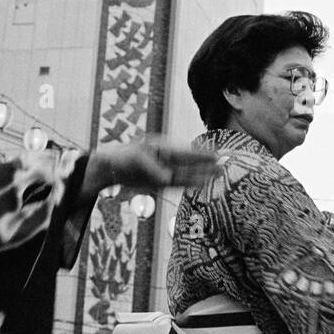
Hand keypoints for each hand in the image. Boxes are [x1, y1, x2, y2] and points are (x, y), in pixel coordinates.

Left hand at [89, 137, 220, 194]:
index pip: (186, 153)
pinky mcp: (160, 182)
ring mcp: (164, 171)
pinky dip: (189, 184)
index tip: (215, 156)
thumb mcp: (136, 160)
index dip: (201, 155)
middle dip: (206, 165)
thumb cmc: (123, 158)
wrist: (110, 168)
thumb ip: (153, 170)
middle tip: (223, 166)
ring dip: (201, 176)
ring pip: (187, 174)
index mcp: (163, 149)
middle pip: (190, 164)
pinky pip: (178, 184)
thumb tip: (167, 180)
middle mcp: (166, 160)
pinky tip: (201, 184)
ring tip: (217, 175)